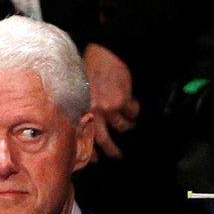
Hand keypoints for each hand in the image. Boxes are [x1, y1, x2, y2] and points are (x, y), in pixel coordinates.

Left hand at [83, 43, 140, 159]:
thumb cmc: (89, 68)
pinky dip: (135, 112)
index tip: (94, 159)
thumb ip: (83, 107)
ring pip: (122, 127)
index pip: (84, 137)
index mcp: (80, 110)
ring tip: (129, 127)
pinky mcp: (122, 102)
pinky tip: (134, 109)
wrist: (104, 53)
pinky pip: (132, 113)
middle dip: (112, 150)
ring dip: (127, 128)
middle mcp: (92, 112)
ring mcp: (108, 109)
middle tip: (117, 156)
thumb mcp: (79, 90)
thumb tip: (88, 122)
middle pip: (103, 140)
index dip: (89, 150)